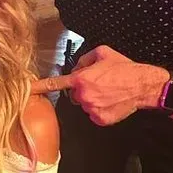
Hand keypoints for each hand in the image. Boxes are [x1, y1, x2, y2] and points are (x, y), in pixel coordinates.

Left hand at [31, 45, 165, 124]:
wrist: (143, 85)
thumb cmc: (124, 68)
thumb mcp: (103, 53)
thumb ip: (84, 60)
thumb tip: (77, 68)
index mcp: (81, 79)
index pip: (57, 83)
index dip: (41, 86)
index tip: (29, 89)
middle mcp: (84, 96)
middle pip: (74, 94)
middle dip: (83, 89)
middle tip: (100, 84)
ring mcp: (91, 109)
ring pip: (85, 105)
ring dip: (93, 99)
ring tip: (109, 92)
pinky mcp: (100, 119)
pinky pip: (94, 114)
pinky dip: (101, 109)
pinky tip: (112, 101)